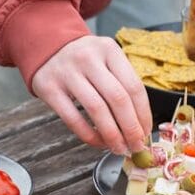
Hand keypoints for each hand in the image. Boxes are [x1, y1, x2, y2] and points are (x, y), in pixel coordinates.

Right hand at [31, 35, 151, 155]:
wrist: (47, 47)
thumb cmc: (84, 59)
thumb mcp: (105, 59)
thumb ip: (122, 83)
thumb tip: (140, 124)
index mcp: (109, 50)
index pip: (134, 86)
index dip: (143, 114)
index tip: (146, 132)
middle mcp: (88, 58)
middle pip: (118, 99)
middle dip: (131, 128)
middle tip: (136, 145)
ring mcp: (67, 72)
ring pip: (97, 110)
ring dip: (112, 135)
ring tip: (119, 148)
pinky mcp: (49, 88)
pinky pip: (73, 118)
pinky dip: (89, 135)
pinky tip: (98, 142)